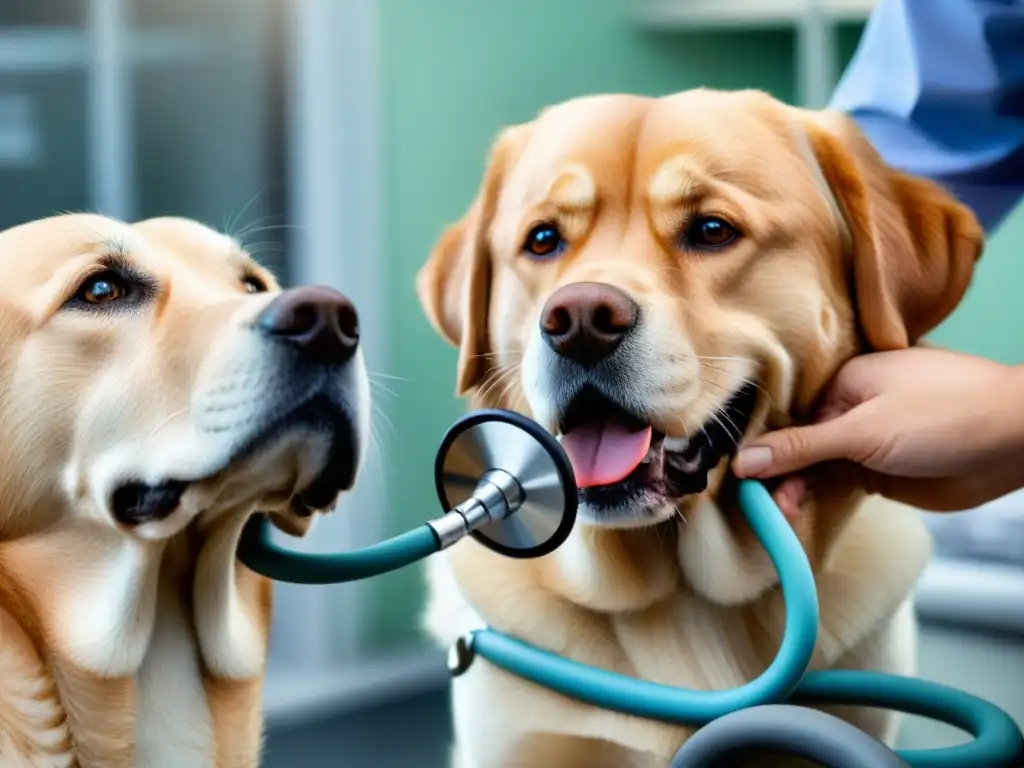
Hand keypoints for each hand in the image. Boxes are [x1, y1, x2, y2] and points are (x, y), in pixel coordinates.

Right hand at [732, 348, 1023, 511]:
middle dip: (777, 472)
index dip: (761, 445)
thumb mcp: (862, 431)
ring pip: (816, 467)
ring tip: (783, 513)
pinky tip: (800, 512)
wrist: (1016, 440)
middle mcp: (851, 409)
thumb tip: (745, 458)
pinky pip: (838, 484)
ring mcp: (868, 442)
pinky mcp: (882, 471)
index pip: (788, 415)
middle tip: (764, 505)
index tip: (739, 475)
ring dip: (796, 488)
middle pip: (798, 443)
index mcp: (844, 383)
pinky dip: (819, 497)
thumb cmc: (946, 414)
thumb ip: (802, 448)